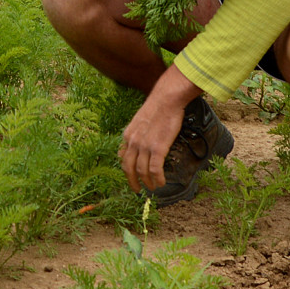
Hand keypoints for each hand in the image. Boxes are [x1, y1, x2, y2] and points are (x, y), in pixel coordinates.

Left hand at [120, 65, 200, 191]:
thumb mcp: (141, 119)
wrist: (166, 99)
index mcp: (128, 135)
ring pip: (141, 171)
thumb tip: (140, 141)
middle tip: (137, 189)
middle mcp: (133, 142)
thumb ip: (138, 132)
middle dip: (132, 181)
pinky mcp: (157, 148)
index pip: (123, 157)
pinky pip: (154, 169)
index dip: (126, 169)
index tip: (131, 176)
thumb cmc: (158, 106)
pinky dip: (157, 178)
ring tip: (153, 187)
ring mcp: (144, 146)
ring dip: (147, 182)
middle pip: (128, 168)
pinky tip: (161, 182)